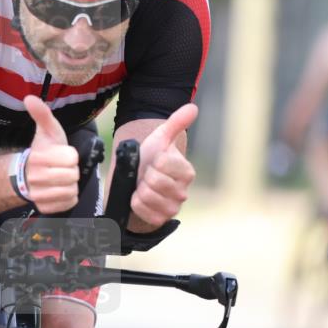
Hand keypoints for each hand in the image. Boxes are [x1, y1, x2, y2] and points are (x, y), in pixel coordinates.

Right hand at [24, 95, 78, 212]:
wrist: (25, 175)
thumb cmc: (42, 151)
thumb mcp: (45, 131)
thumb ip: (41, 114)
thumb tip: (30, 98)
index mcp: (39, 157)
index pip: (72, 158)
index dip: (70, 155)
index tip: (61, 154)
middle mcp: (36, 178)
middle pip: (73, 175)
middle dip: (70, 170)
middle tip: (61, 167)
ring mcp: (40, 195)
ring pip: (72, 190)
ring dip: (70, 184)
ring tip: (60, 178)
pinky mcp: (45, 207)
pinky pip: (69, 202)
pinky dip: (68, 197)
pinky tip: (59, 189)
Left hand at [132, 104, 198, 226]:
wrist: (137, 181)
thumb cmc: (150, 159)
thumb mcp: (161, 138)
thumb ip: (176, 123)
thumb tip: (193, 108)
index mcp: (187, 172)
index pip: (164, 164)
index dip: (153, 160)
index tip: (155, 161)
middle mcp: (183, 192)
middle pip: (154, 181)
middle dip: (145, 175)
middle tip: (147, 175)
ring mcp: (172, 208)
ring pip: (147, 196)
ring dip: (139, 189)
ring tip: (143, 186)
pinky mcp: (159, 220)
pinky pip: (141, 209)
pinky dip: (134, 202)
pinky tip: (139, 198)